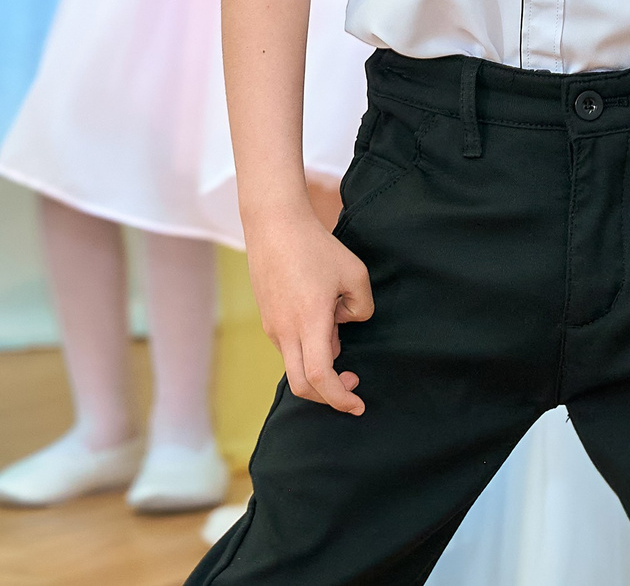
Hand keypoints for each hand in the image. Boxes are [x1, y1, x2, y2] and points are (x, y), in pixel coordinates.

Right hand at [247, 206, 373, 415]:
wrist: (274, 225)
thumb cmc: (316, 247)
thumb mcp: (355, 273)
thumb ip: (362, 307)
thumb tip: (348, 324)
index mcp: (309, 323)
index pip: (321, 379)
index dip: (341, 399)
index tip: (358, 404)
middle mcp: (285, 331)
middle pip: (303, 386)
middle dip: (329, 395)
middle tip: (352, 381)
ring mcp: (272, 327)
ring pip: (294, 365)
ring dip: (319, 364)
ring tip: (337, 328)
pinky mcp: (267, 318)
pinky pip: (288, 347)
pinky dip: (307, 348)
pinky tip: (322, 322)